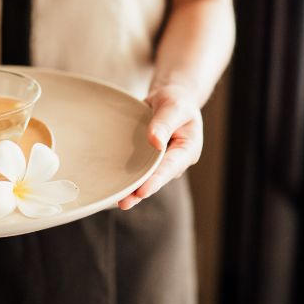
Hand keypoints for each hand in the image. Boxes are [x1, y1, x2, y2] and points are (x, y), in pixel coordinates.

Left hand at [118, 85, 202, 209]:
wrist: (172, 100)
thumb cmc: (176, 102)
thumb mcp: (173, 106)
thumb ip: (165, 122)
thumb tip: (155, 141)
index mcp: (188, 149)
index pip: (170, 167)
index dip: (156, 180)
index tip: (143, 191)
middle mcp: (176, 161)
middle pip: (158, 178)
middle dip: (141, 191)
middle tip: (125, 202)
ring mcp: (162, 163)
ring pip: (147, 178)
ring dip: (133, 190)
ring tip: (119, 201)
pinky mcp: (150, 161)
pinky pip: (139, 171)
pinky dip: (129, 179)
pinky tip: (116, 188)